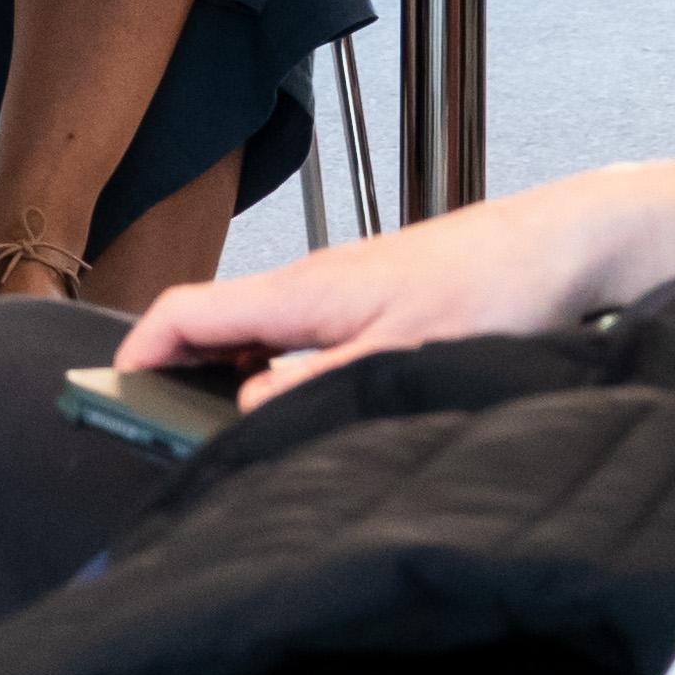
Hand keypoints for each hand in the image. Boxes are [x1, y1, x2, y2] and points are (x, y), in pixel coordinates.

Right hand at [118, 155, 674, 406]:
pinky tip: (298, 400)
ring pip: (254, 330)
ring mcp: (336, 290)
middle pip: (211, 321)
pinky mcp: (366, 299)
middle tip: (163, 428)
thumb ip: (323, 382)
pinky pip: (293, 332)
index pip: (187, 309)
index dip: (140, 349)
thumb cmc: (495, 289)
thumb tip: (247, 406)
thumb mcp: (409, 353)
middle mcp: (308, 284)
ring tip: (223, 427)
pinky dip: (272, 365)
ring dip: (227, 371)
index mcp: (303, 292)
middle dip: (175, 369)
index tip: (114, 391)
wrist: (560, 246)